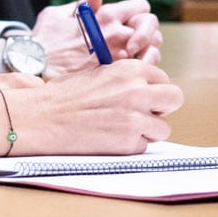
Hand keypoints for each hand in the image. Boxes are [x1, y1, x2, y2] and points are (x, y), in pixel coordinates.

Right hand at [13, 58, 181, 155]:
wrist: (42, 118)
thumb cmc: (63, 96)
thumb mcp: (99, 74)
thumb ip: (125, 80)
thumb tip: (146, 89)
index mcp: (130, 70)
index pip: (163, 79)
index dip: (153, 90)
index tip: (141, 98)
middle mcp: (137, 91)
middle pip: (175, 99)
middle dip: (162, 108)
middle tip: (145, 114)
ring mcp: (135, 118)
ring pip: (163, 128)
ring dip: (147, 131)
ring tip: (121, 129)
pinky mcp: (129, 142)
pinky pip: (144, 146)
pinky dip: (131, 146)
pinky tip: (110, 139)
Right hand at [31, 0, 162, 71]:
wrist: (35, 68)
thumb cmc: (44, 40)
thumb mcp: (58, 14)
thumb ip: (82, 6)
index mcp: (106, 15)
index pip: (141, 7)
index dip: (139, 12)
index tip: (131, 20)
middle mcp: (117, 34)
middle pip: (151, 27)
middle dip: (147, 32)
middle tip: (137, 40)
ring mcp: (118, 56)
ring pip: (152, 50)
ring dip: (147, 52)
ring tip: (135, 57)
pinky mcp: (115, 76)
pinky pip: (141, 72)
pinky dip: (141, 71)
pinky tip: (129, 73)